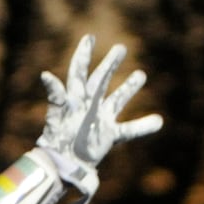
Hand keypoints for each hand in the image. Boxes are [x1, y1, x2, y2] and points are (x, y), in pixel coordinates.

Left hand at [36, 36, 162, 203]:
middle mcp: (88, 106)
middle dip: (110, 64)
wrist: (63, 165)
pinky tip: (158, 121)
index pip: (79, 72)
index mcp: (74, 98)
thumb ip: (55, 95)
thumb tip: (46, 75)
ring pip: (118, 99)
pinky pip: (129, 129)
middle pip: (101, 80)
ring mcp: (100, 120)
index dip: (83, 55)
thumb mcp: (56, 115)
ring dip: (129, 88)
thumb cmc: (56, 141)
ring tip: (141, 75)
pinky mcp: (109, 136)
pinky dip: (143, 126)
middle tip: (120, 48)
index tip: (89, 38)